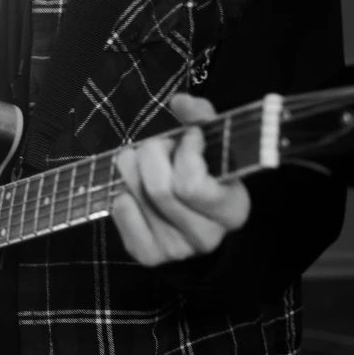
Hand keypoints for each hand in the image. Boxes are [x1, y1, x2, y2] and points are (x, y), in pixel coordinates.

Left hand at [111, 93, 249, 265]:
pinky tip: (135, 190)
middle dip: (152, 154)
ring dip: (133, 168)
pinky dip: (122, 193)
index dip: (185, 152)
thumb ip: (202, 119)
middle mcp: (207, 236)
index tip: (190, 138)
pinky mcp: (149, 254)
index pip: (191, 184)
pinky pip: (121, 211)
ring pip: (136, 195)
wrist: (195, 222)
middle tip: (161, 148)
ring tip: (146, 164)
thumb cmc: (206, 177)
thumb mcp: (214, 147)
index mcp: (232, 210)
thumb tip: (181, 101)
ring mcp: (176, 250)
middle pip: (158, 189)